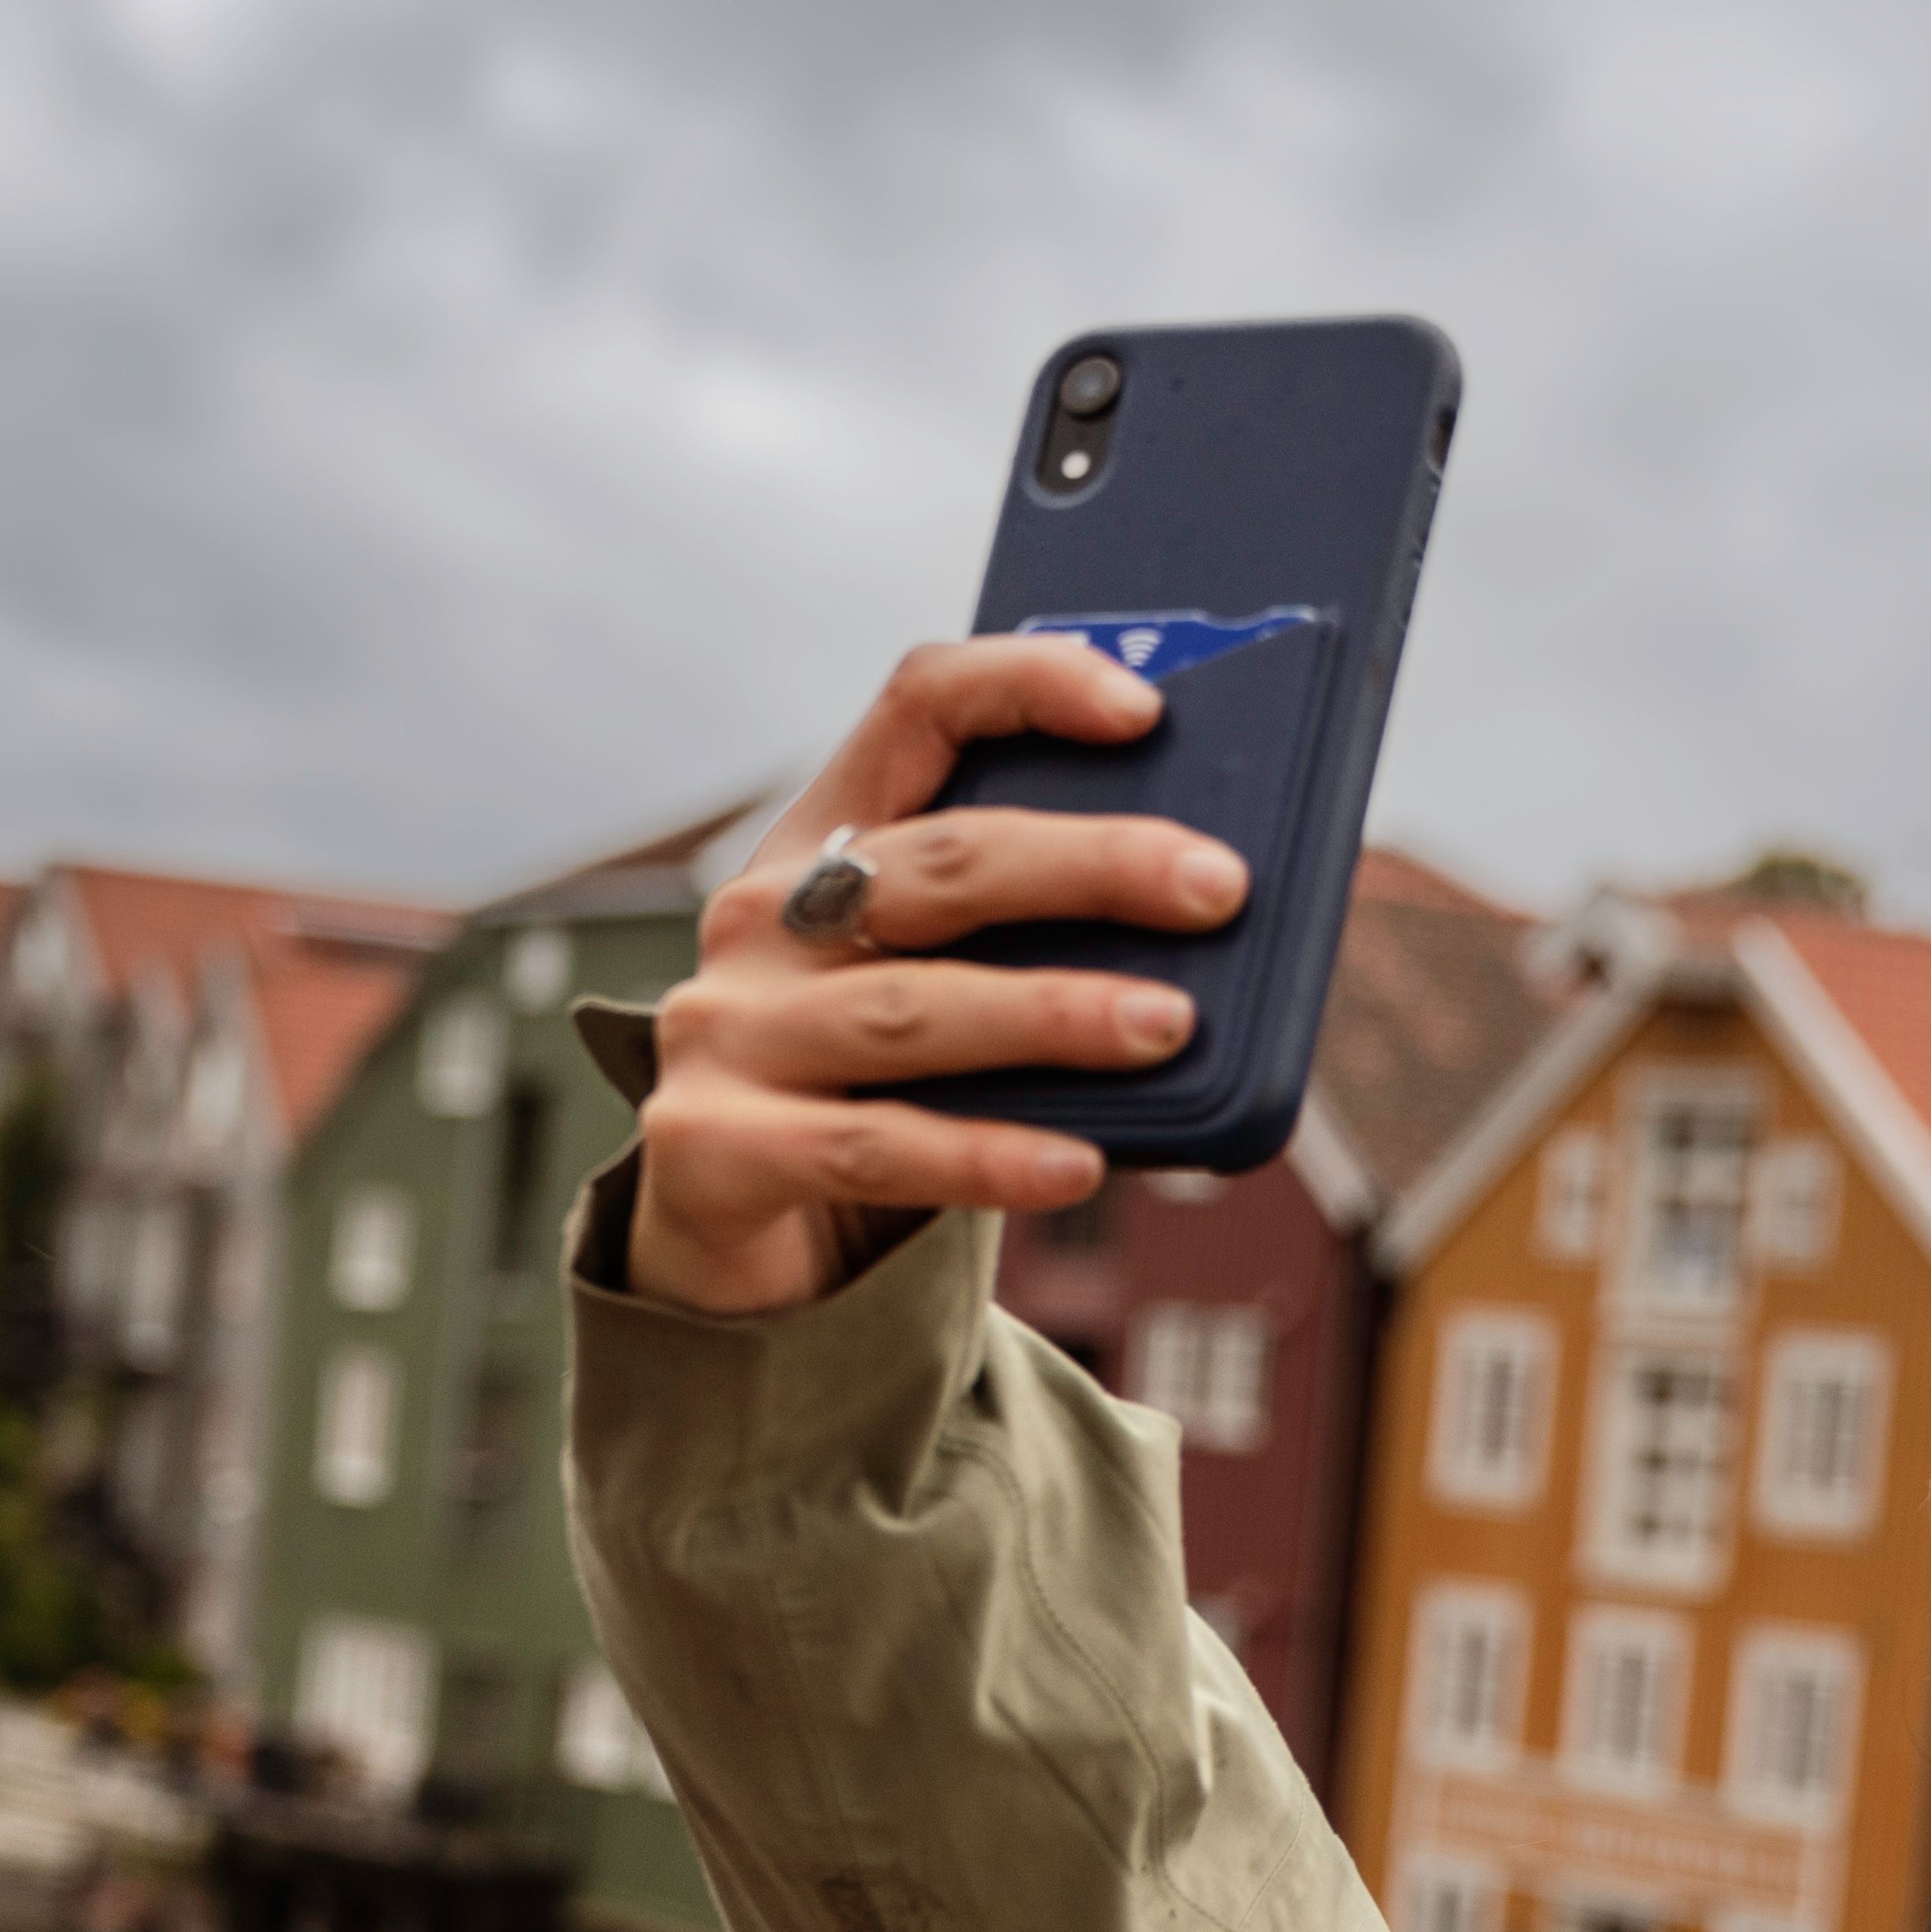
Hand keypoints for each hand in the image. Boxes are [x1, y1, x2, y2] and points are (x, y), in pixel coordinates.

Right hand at [625, 633, 1253, 1315]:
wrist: (727, 1244)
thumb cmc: (871, 1096)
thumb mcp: (937, 988)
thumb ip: (1026, 943)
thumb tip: (1209, 922)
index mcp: (820, 842)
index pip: (918, 710)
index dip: (1027, 687)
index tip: (1143, 710)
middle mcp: (762, 918)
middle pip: (939, 861)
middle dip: (1089, 864)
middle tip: (1215, 886)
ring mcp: (727, 1031)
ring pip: (912, 1007)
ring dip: (1052, 1013)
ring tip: (1168, 1024)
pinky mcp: (714, 1148)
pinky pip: (875, 1147)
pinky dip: (985, 1156)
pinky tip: (1076, 1164)